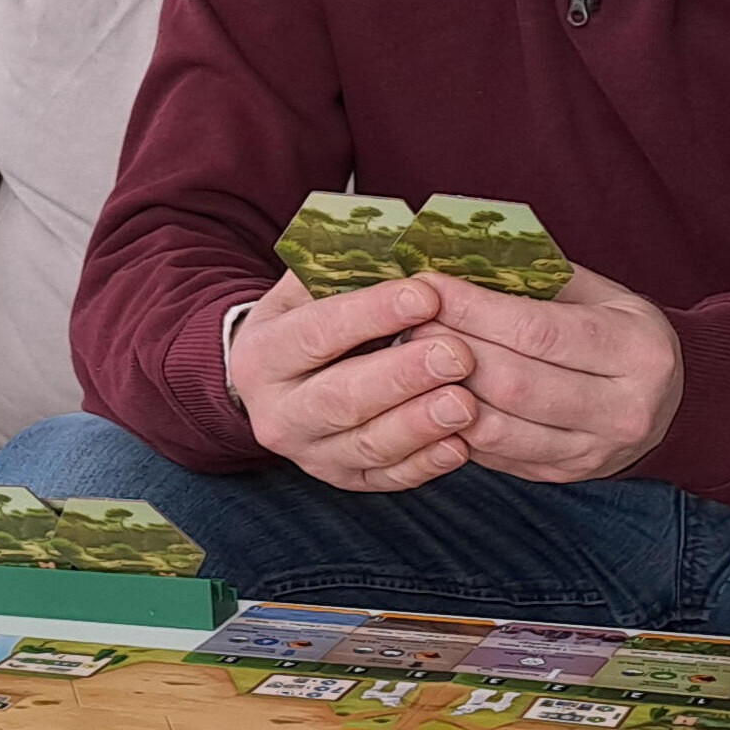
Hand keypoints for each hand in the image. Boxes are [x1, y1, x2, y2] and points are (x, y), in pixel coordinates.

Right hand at [227, 269, 481, 491]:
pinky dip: (425, 465)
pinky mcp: (343, 479)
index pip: (317, 332)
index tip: (427, 295)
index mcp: (263, 353)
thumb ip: (350, 271)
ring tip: (466, 403)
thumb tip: (413, 249)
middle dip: (401, 377)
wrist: (278, 380)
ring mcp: (310, 453)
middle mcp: (277, 412)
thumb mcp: (310, 286)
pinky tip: (460, 445)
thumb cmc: (311, 318)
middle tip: (456, 355)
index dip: (371, 314)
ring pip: (366, 445)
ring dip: (419, 425)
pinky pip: (386, 479)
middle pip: (340, 398)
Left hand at [420, 266, 684, 481]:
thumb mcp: (600, 294)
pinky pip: (495, 455)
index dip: (475, 309)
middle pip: (514, 384)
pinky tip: (433, 395)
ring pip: (498, 428)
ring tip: (414, 358)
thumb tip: (458, 260)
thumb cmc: (620, 332)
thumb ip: (539, 278)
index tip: (430, 286)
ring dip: (443, 393)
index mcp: (638, 351)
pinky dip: (456, 424)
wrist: (670, 401)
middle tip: (409, 321)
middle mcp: (624, 409)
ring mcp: (594, 451)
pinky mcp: (564, 476)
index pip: (539, 331)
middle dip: (451, 351)